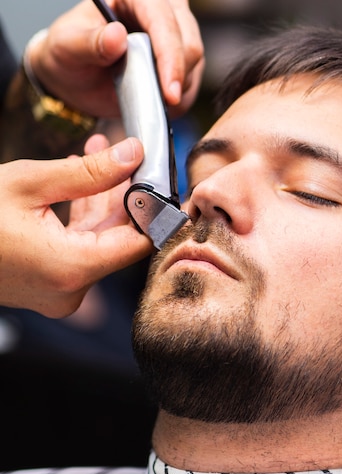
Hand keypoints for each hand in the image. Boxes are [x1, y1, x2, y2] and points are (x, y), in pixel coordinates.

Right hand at [0, 136, 152, 317]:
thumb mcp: (30, 182)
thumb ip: (90, 171)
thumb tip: (132, 154)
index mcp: (73, 267)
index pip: (140, 242)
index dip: (152, 209)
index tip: (154, 178)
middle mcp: (72, 290)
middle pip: (119, 240)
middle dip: (122, 195)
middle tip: (121, 155)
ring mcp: (61, 293)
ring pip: (99, 243)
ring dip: (100, 202)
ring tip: (96, 157)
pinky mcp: (51, 287)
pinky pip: (79, 251)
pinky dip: (81, 221)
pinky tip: (78, 185)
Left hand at [27, 0, 203, 118]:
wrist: (77, 78)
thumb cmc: (70, 55)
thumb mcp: (67, 48)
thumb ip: (90, 42)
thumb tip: (117, 36)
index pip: (162, 19)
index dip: (170, 56)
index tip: (170, 92)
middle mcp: (159, 8)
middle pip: (188, 40)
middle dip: (179, 76)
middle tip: (164, 104)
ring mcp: (173, 32)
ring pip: (195, 60)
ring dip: (179, 88)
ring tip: (153, 101)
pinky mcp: (180, 57)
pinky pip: (192, 80)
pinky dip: (180, 98)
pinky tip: (159, 103)